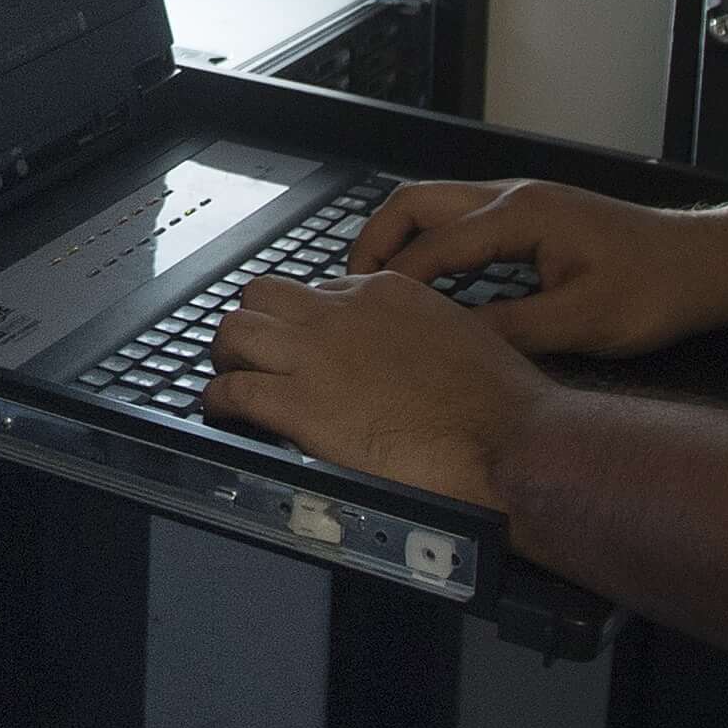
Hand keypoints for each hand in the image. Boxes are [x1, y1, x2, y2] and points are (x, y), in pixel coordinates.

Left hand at [203, 271, 547, 508]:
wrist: (507, 436)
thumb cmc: (499, 398)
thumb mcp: (456, 332)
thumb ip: (415, 332)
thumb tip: (400, 353)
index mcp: (382, 291)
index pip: (319, 291)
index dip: (307, 321)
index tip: (308, 346)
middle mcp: (339, 313)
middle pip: (263, 295)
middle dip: (256, 324)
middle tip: (257, 355)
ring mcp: (314, 356)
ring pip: (235, 331)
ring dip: (229, 356)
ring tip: (233, 377)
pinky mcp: (299, 405)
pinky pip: (233, 391)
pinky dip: (220, 402)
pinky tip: (225, 413)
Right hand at [352, 177, 727, 359]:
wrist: (708, 264)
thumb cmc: (659, 289)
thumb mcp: (584, 322)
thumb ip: (512, 329)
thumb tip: (452, 341)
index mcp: (521, 215)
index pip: (432, 245)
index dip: (392, 281)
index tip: (360, 313)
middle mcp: (515, 197)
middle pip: (417, 202)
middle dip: (375, 241)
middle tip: (348, 287)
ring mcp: (525, 202)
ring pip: (437, 206)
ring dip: (402, 240)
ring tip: (377, 287)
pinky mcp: (535, 217)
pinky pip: (463, 221)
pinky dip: (433, 246)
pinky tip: (433, 285)